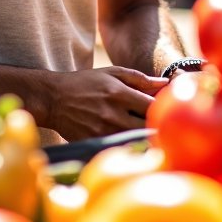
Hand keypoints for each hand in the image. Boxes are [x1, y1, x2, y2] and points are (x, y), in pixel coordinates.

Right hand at [48, 66, 165, 140]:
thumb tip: (165, 83)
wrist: (53, 99)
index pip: (152, 105)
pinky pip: (120, 148)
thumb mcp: (111, 73)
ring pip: (136, 140)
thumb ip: (139, 78)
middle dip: (158, 125)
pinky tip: (133, 143)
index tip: (169, 108)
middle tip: (165, 124)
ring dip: (146, 138)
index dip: (164, 108)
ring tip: (151, 134)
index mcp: (119, 93)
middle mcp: (112, 114)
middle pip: (146, 126)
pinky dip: (130, 146)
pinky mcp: (96, 143)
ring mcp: (103, 131)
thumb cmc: (85, 83)